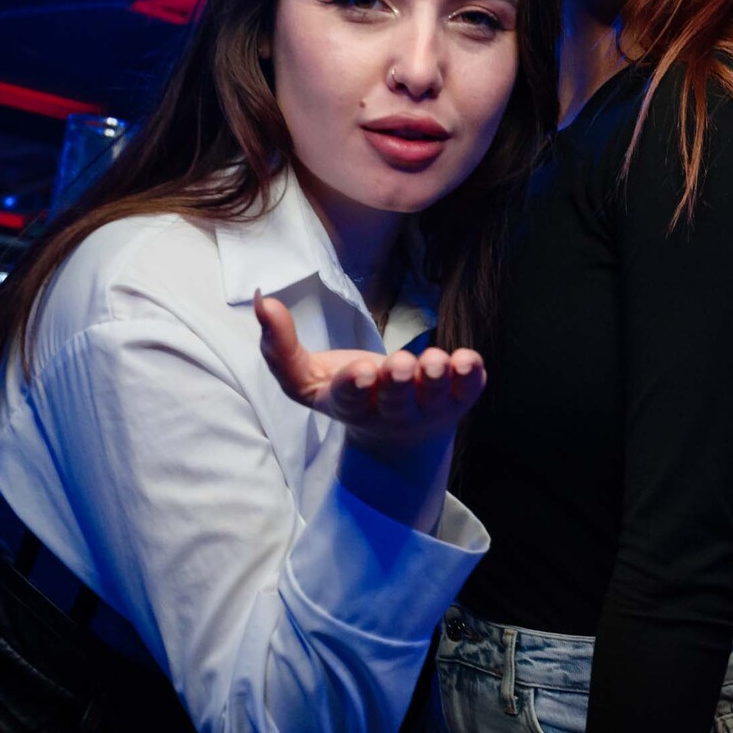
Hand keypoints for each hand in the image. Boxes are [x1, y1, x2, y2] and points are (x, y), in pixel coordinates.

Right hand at [254, 291, 484, 455]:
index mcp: (350, 408)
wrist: (400, 432)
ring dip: (434, 378)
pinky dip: (470, 375)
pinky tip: (468, 359)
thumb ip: (280, 346)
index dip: (353, 387)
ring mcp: (427, 409)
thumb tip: (262, 300)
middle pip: (394, 403)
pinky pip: (467, 390)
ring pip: (432, 398)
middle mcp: (391, 414)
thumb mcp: (307, 377)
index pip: (349, 402)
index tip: (359, 371)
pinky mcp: (457, 399)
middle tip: (397, 364)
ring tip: (434, 361)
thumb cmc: (349, 393)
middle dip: (395, 384)